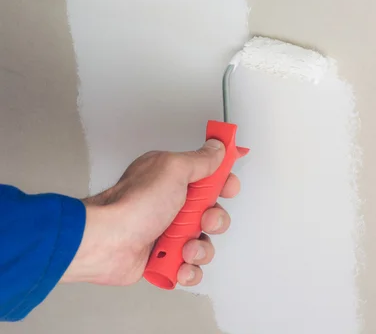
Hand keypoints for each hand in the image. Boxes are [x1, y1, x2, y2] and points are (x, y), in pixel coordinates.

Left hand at [61, 139, 238, 286]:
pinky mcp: (163, 257)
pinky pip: (190, 267)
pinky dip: (188, 269)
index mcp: (173, 178)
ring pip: (204, 242)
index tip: (228, 186)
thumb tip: (217, 148)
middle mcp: (172, 204)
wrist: (105, 243)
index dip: (224, 182)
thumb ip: (200, 159)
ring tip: (184, 248)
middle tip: (202, 219)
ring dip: (200, 248)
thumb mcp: (173, 169)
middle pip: (213, 211)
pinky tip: (179, 263)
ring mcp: (167, 231)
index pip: (210, 176)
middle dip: (214, 219)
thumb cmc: (132, 205)